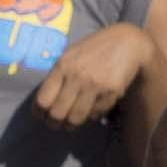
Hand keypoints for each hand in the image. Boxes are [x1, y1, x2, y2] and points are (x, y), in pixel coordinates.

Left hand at [31, 23, 155, 126]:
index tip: (41, 116)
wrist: (127, 41)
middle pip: (58, 113)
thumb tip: (47, 101)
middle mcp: (77, 77)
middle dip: (54, 123)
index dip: (39, 113)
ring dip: (71, 125)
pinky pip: (96, 112)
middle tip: (56, 125)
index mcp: (62, 66)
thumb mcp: (70, 55)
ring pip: (76, 117)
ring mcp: (96, 85)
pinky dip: (91, 116)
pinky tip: (90, 112)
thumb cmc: (94, 47)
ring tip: (70, 125)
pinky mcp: (112, 92)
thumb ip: (59, 75)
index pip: (43, 100)